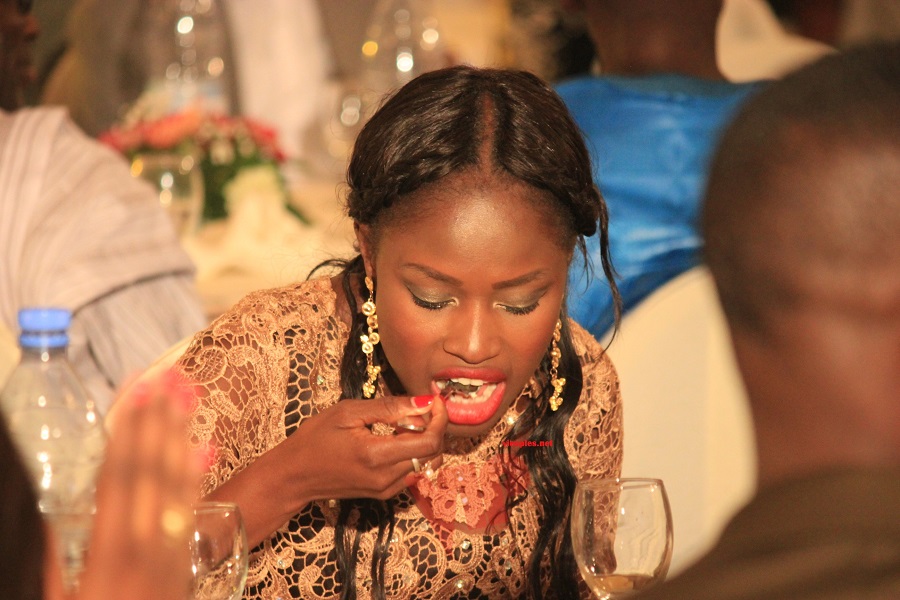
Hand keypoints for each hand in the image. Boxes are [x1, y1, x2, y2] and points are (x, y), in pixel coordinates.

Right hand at [74, 371, 204, 599]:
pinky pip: (194, 517)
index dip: (129, 430)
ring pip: (179, 489)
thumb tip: (55, 506)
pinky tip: (205, 447)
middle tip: (170, 374)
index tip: (137, 389)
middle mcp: (145, 552)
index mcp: (108, 558)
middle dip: (160, 420)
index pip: (121, 479)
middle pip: (154, 475)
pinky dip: (199, 478)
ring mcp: (171, 561)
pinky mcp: (185, 570)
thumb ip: (57, 557)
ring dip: (183, 436)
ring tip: (189, 394)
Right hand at [288, 394, 447, 505]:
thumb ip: (390, 407)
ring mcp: (386, 490)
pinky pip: (413, 472)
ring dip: (427, 441)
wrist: (293, 475)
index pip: (429, 441)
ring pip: (427, 464)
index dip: (439, 419)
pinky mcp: (384, 494)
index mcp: (377, 455)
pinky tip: (397, 438)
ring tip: (407, 423)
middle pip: (434, 454)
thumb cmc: (316, 438)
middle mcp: (386, 478)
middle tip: (422, 408)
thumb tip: (424, 402)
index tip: (434, 400)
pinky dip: (415, 453)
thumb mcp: (349, 412)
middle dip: (435, 427)